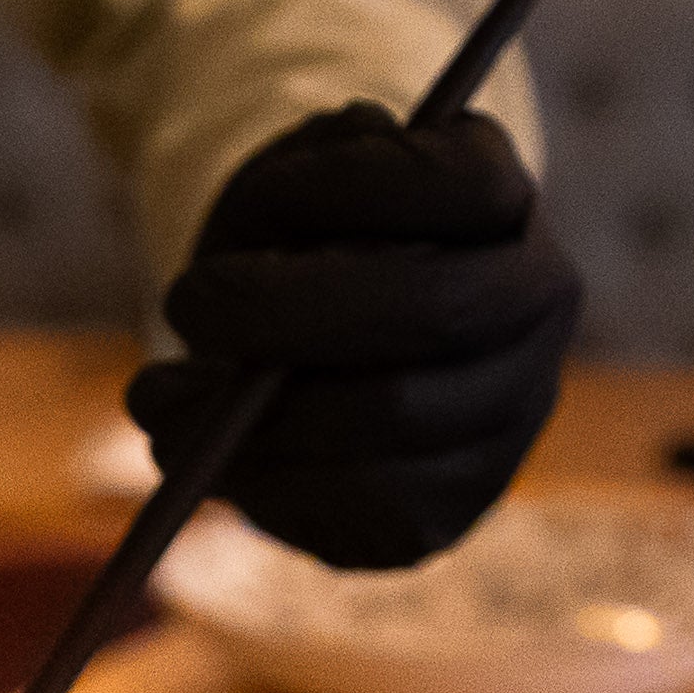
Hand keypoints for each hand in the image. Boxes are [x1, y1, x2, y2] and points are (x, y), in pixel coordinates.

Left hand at [125, 100, 580, 569]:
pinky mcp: (457, 502)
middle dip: (292, 309)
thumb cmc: (298, 249)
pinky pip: (371, 510)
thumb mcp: (285, 191)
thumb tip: (294, 227)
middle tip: (185, 307)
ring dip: (262, 412)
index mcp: (504, 203)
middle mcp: (536, 307)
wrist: (326, 344)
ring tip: (157, 399)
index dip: (351, 188)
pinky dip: (272, 486)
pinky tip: (210, 460)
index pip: (459, 182)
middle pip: (434, 309)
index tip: (253, 204)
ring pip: (396, 418)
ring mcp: (510, 412)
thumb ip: (292, 186)